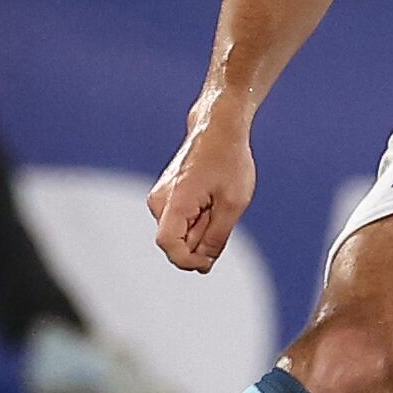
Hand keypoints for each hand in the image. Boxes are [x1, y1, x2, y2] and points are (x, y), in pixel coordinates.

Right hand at [149, 101, 257, 273]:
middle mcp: (158, 201)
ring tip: (216, 202)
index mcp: (174, 201)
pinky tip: (210, 200)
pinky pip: (180, 222)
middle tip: (221, 214)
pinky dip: (198, 219)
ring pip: (179, 234)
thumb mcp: (233, 203)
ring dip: (201, 229)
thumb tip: (203, 264)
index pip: (169, 246)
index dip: (189, 260)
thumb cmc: (229, 161)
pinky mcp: (165, 198)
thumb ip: (217, 237)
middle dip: (201, 240)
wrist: (218, 128)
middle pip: (177, 242)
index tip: (211, 259)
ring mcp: (160, 199)